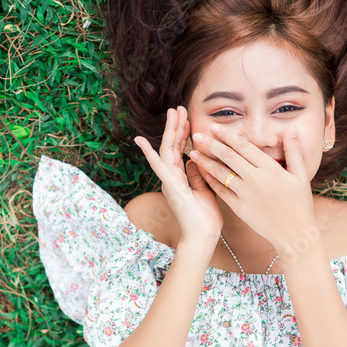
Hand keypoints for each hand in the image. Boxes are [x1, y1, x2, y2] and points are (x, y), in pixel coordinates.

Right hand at [133, 106, 222, 245]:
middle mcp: (172, 178)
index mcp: (180, 178)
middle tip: (178, 108)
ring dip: (170, 132)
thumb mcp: (204, 190)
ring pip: (167, 151)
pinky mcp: (171, 187)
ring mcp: (169, 182)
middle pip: (172, 147)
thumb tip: (195, 159)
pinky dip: (150, 154)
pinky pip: (159, 168)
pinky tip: (141, 142)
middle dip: (176, 127)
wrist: (203, 238)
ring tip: (173, 113)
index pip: (180, 151)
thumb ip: (197, 175)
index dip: (183, 134)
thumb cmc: (205, 219)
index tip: (187, 118)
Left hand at [187, 124, 315, 252]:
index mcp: (270, 169)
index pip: (244, 146)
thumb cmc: (300, 204)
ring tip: (193, 153)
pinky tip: (203, 174)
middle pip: (229, 157)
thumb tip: (291, 129)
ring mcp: (246, 194)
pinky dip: (211, 181)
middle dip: (211, 144)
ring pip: (221, 174)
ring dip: (205, 162)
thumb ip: (294, 151)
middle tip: (197, 135)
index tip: (215, 127)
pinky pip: (222, 192)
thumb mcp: (301, 175)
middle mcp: (256, 179)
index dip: (227, 135)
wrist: (294, 234)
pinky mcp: (239, 208)